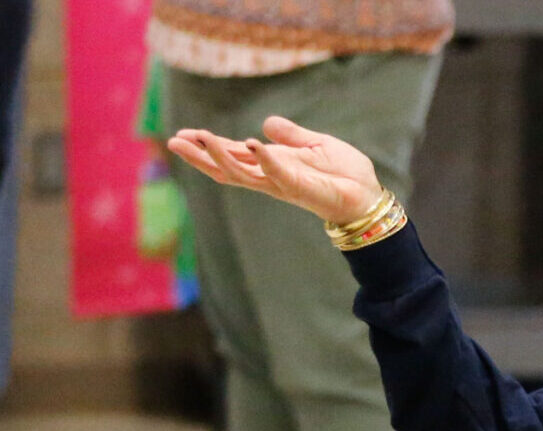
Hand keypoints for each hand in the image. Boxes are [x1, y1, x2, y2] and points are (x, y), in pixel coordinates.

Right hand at [168, 116, 386, 224]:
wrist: (367, 194)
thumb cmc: (344, 173)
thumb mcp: (314, 144)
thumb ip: (289, 135)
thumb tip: (265, 124)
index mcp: (271, 164)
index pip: (232, 154)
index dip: (207, 146)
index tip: (182, 135)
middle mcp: (271, 177)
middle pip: (227, 167)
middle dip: (200, 156)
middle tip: (174, 142)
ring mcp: (282, 183)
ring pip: (243, 173)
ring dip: (221, 155)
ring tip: (202, 139)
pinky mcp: (300, 187)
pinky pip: (277, 172)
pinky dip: (264, 158)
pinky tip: (251, 142)